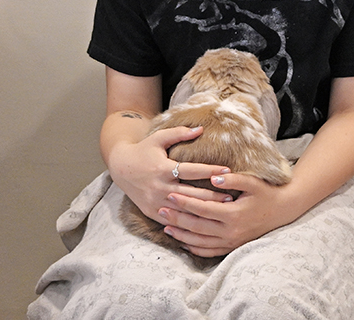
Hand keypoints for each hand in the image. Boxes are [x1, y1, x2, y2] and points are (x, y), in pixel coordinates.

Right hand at [107, 126, 230, 221]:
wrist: (120, 168)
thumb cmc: (143, 150)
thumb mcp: (158, 138)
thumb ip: (179, 133)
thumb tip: (201, 129)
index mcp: (162, 168)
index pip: (191, 171)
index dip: (210, 171)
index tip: (228, 171)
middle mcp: (159, 187)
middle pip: (191, 193)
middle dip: (212, 196)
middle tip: (232, 197)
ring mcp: (155, 202)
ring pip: (184, 210)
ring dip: (203, 211)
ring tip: (222, 211)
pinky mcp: (152, 212)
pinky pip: (173, 220)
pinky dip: (188, 223)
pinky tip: (203, 224)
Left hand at [157, 172, 298, 257]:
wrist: (282, 211)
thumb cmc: (266, 193)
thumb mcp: (252, 183)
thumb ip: (232, 179)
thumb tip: (213, 178)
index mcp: (233, 214)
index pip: (202, 209)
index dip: (185, 202)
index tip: (170, 194)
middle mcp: (230, 231)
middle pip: (197, 227)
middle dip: (177, 219)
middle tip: (160, 211)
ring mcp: (231, 242)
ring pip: (200, 242)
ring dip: (181, 235)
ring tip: (165, 227)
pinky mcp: (232, 247)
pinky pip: (209, 251)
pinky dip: (194, 248)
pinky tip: (183, 242)